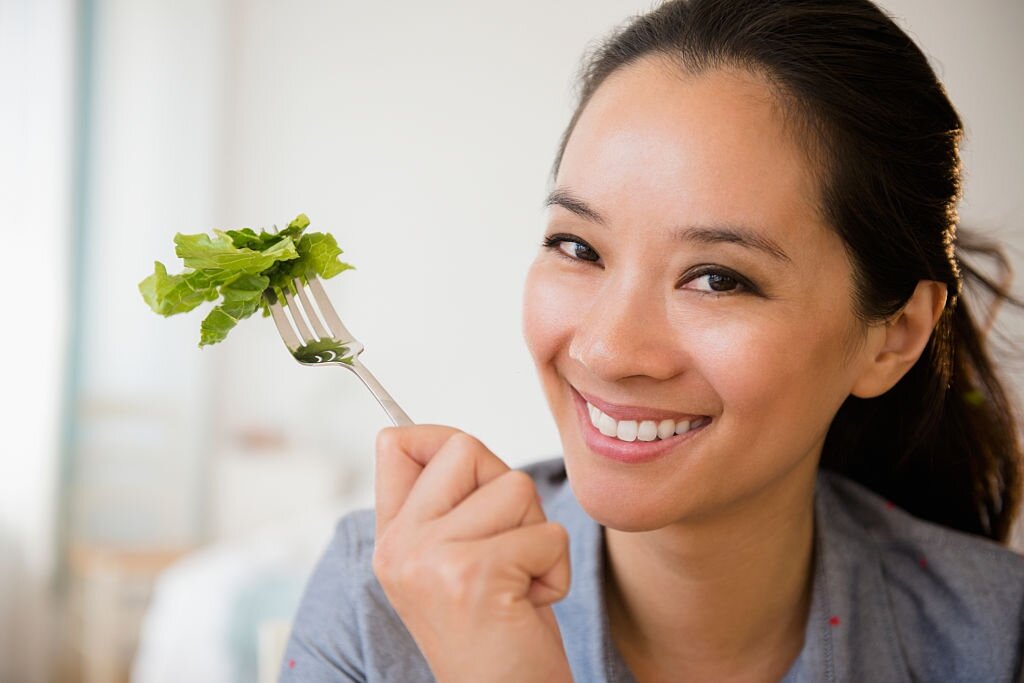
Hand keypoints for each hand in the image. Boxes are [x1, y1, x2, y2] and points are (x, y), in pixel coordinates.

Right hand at [372, 425, 573, 682]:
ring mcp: (431, 558)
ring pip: (514, 486)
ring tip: (519, 581)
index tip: (473, 473)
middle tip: (508, 546)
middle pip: (465, 447)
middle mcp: (399, 545)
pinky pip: (547, 532)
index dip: (441, 439)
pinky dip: (555, 570)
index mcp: (390, 539)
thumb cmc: (495, 635)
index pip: (396, 443)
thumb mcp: (451, 566)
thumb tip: (452, 441)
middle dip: (506, 488)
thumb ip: (445, 507)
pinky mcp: (474, 574)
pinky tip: (528, 605)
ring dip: (537, 534)